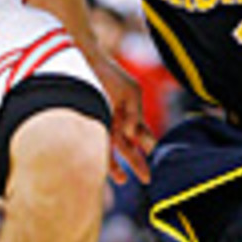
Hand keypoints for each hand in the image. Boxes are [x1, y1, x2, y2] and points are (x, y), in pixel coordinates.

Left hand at [89, 52, 155, 184]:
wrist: (84, 61)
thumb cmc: (109, 74)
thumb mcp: (130, 91)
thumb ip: (135, 112)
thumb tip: (132, 134)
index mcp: (131, 113)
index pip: (143, 134)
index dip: (150, 146)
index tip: (158, 157)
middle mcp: (117, 122)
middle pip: (130, 147)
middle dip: (139, 163)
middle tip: (148, 179)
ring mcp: (102, 124)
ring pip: (113, 150)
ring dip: (119, 166)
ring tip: (124, 179)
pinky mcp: (88, 124)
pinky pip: (96, 145)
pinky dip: (102, 158)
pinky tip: (105, 169)